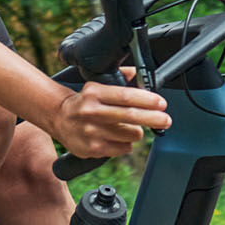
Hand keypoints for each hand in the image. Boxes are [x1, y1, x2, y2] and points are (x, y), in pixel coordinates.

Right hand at [46, 75, 170, 157]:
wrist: (59, 119)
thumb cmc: (85, 102)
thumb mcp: (98, 85)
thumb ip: (121, 78)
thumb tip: (143, 75)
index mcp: (94, 93)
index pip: (126, 96)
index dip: (147, 100)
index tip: (161, 103)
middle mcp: (91, 112)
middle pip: (131, 116)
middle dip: (154, 118)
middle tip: (165, 119)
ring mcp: (91, 132)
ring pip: (131, 134)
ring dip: (137, 131)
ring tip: (128, 127)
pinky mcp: (93, 149)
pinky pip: (123, 148)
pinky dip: (126, 143)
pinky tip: (116, 137)